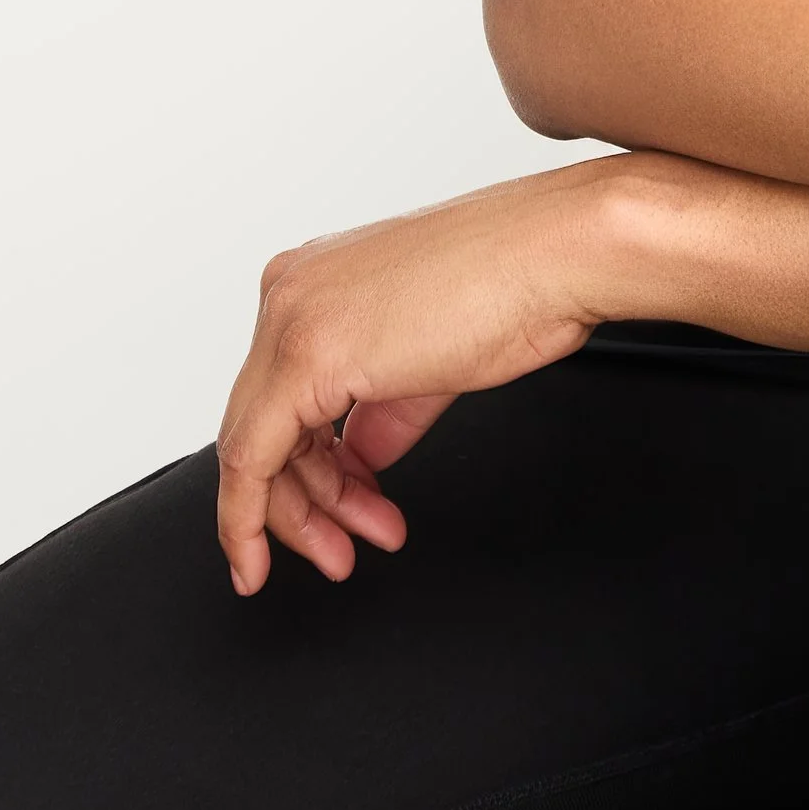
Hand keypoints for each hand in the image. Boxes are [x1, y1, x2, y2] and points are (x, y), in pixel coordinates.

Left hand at [214, 161, 630, 593]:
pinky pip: (251, 457)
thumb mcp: (428, 361)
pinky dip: (253, 517)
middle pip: (260, 425)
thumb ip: (381, 411)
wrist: (556, 255)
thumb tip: (362, 453)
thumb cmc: (518, 282)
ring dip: (300, 517)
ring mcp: (291, 320)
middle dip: (302, 504)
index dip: (302, 472)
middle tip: (341, 548)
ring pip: (252, 448)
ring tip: (347, 550)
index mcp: (313, 282)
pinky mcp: (304, 355)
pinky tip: (272, 554)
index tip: (324, 516)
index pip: (277, 396)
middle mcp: (290, 294)